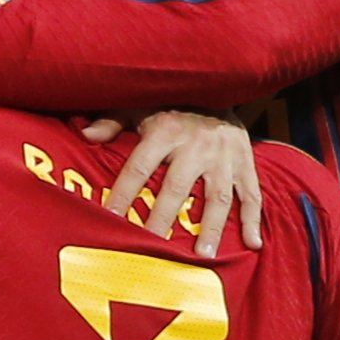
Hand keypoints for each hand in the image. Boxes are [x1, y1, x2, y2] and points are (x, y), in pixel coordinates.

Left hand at [100, 110, 263, 258]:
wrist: (221, 85)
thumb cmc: (171, 103)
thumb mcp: (140, 104)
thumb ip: (113, 120)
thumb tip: (86, 135)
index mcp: (165, 131)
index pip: (139, 168)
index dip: (123, 194)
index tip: (110, 220)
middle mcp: (196, 145)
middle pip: (176, 188)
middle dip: (163, 219)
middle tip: (153, 247)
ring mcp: (223, 155)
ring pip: (218, 195)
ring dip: (211, 226)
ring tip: (203, 255)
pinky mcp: (245, 161)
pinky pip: (252, 193)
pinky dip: (254, 219)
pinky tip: (252, 243)